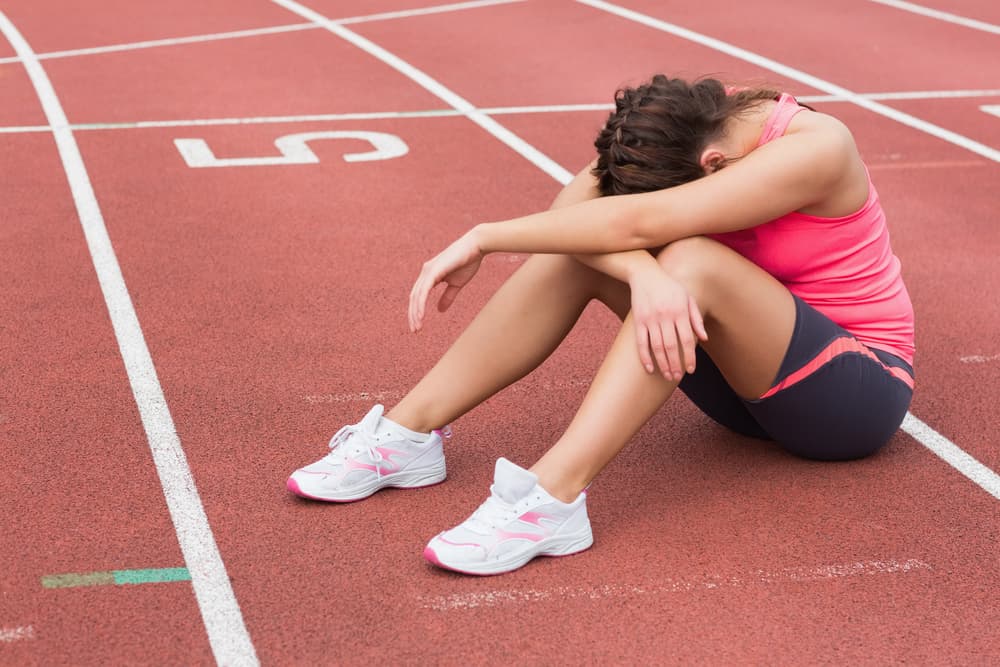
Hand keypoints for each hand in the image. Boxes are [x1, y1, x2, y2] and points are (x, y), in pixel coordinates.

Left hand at [409, 229, 483, 331]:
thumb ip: (447, 296)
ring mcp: (428, 271)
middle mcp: (425, 272)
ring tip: (417, 327)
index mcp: (430, 275)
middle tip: (415, 331)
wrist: (476, 246)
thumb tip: (439, 311)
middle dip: (413, 315)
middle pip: (414, 298)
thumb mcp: (456, 284)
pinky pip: (423, 291)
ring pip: (416, 296)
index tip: (418, 326)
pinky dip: (420, 304)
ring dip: (415, 313)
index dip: (417, 311)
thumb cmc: (468, 262)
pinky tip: (420, 316)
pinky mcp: (433, 271)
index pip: (418, 296)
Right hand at [628, 265, 707, 379]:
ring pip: (657, 347)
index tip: (691, 370)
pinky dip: (645, 357)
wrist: (645, 274)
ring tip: (667, 376)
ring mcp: (650, 319)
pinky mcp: (638, 321)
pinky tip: (649, 368)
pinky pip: (641, 342)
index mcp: (680, 311)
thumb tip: (704, 338)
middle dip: (675, 364)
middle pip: (671, 346)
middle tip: (677, 377)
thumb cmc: (670, 287)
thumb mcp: (687, 297)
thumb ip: (696, 318)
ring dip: (662, 364)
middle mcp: (665, 316)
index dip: (689, 356)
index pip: (686, 339)